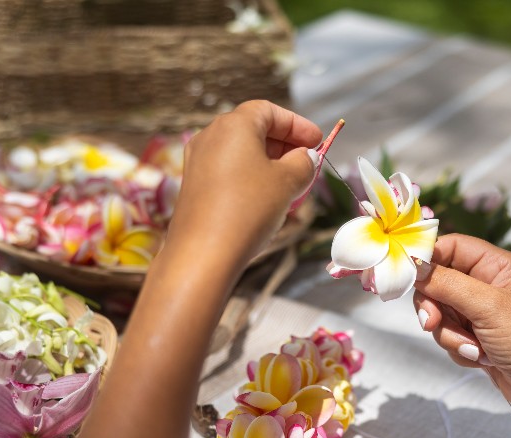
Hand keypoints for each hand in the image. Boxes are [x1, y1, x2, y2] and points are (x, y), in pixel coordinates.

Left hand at [166, 100, 322, 266]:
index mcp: (233, 125)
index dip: (297, 124)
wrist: (203, 254)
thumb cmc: (248, 209)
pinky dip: (250, 177)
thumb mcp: (288, 181)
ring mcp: (197, 162)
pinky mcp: (193, 186)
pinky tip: (266, 200)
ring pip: (241, 153)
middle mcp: (210, 137)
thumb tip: (305, 157)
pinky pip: (228, 171)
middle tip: (308, 163)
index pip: (269, 111)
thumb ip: (303, 162)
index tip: (317, 141)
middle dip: (284, 144)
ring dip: (269, 163)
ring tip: (291, 185)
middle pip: (253, 130)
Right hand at [413, 234, 510, 412]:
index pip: (451, 247)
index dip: (427, 259)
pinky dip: (458, 347)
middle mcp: (488, 283)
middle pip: (438, 281)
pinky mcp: (475, 334)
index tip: (407, 275)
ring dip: (449, 333)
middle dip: (435, 306)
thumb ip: (448, 284)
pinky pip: (448, 334)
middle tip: (432, 323)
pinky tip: (480, 358)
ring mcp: (481, 310)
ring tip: (474, 348)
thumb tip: (414, 266)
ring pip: (440, 312)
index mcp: (498, 265)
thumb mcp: (488, 307)